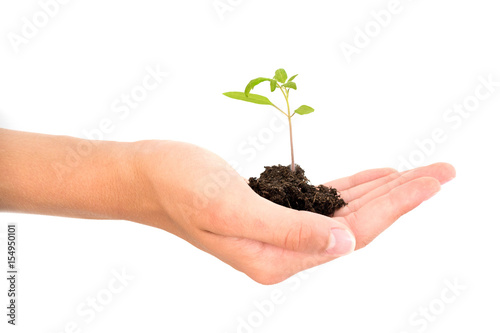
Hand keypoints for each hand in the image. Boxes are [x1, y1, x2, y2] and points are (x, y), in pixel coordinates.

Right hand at [134, 140, 455, 284]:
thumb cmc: (178, 186)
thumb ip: (286, 230)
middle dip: (402, 198)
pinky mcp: (275, 212)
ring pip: (346, 213)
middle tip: (442, 172)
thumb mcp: (228, 206)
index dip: (395, 206)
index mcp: (275, 259)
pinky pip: (325, 202)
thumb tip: (344, 241)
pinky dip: (354, 188)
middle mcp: (284, 253)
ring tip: (420, 174)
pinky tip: (376, 178)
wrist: (148, 176)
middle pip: (358, 225)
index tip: (431, 180)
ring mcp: (281, 234)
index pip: (351, 233)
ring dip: (384, 193)